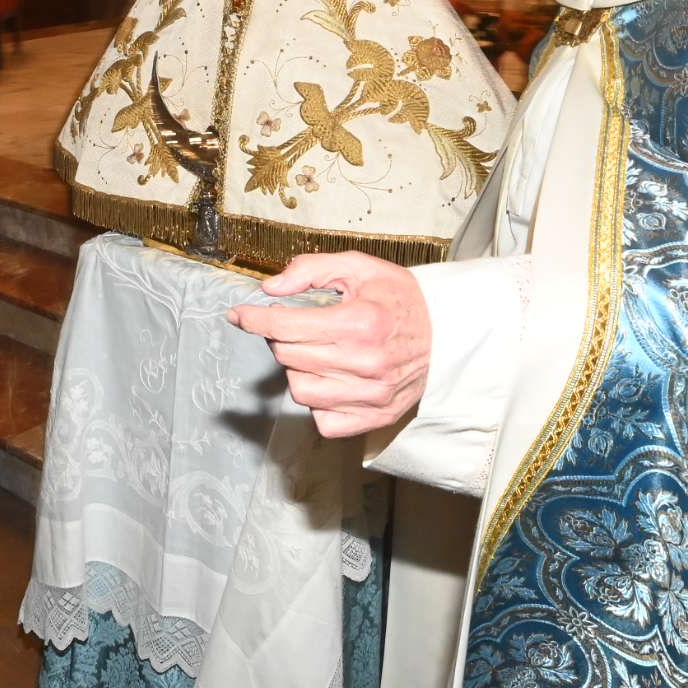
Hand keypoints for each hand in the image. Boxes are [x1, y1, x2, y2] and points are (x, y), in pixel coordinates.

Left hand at [227, 251, 431, 438]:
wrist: (449, 333)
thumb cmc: (400, 298)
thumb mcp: (359, 267)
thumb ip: (310, 270)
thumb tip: (268, 289)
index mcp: (360, 322)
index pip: (286, 326)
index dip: (254, 319)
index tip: (238, 315)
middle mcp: (366, 363)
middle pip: (288, 356)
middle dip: (280, 337)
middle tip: (295, 325)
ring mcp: (372, 396)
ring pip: (300, 390)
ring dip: (297, 369)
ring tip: (316, 351)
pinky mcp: (375, 418)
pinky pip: (322, 420)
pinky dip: (317, 401)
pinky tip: (329, 379)